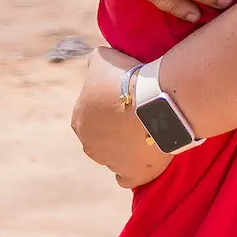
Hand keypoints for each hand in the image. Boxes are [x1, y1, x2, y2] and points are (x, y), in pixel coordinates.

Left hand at [74, 47, 170, 187]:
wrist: (157, 101)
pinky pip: (127, 178)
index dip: (109, 106)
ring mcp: (110, 163)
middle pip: (102, 137)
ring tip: (148, 131)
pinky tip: (144, 160)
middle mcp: (89, 145)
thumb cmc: (129, 78)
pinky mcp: (133, 176)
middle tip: (139, 113)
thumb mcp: (104, 58)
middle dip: (117, 128)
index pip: (91, 114)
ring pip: (114, 157)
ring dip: (127, 147)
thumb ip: (94, 62)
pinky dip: (133, 171)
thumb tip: (93, 63)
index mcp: (79, 120)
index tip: (127, 98)